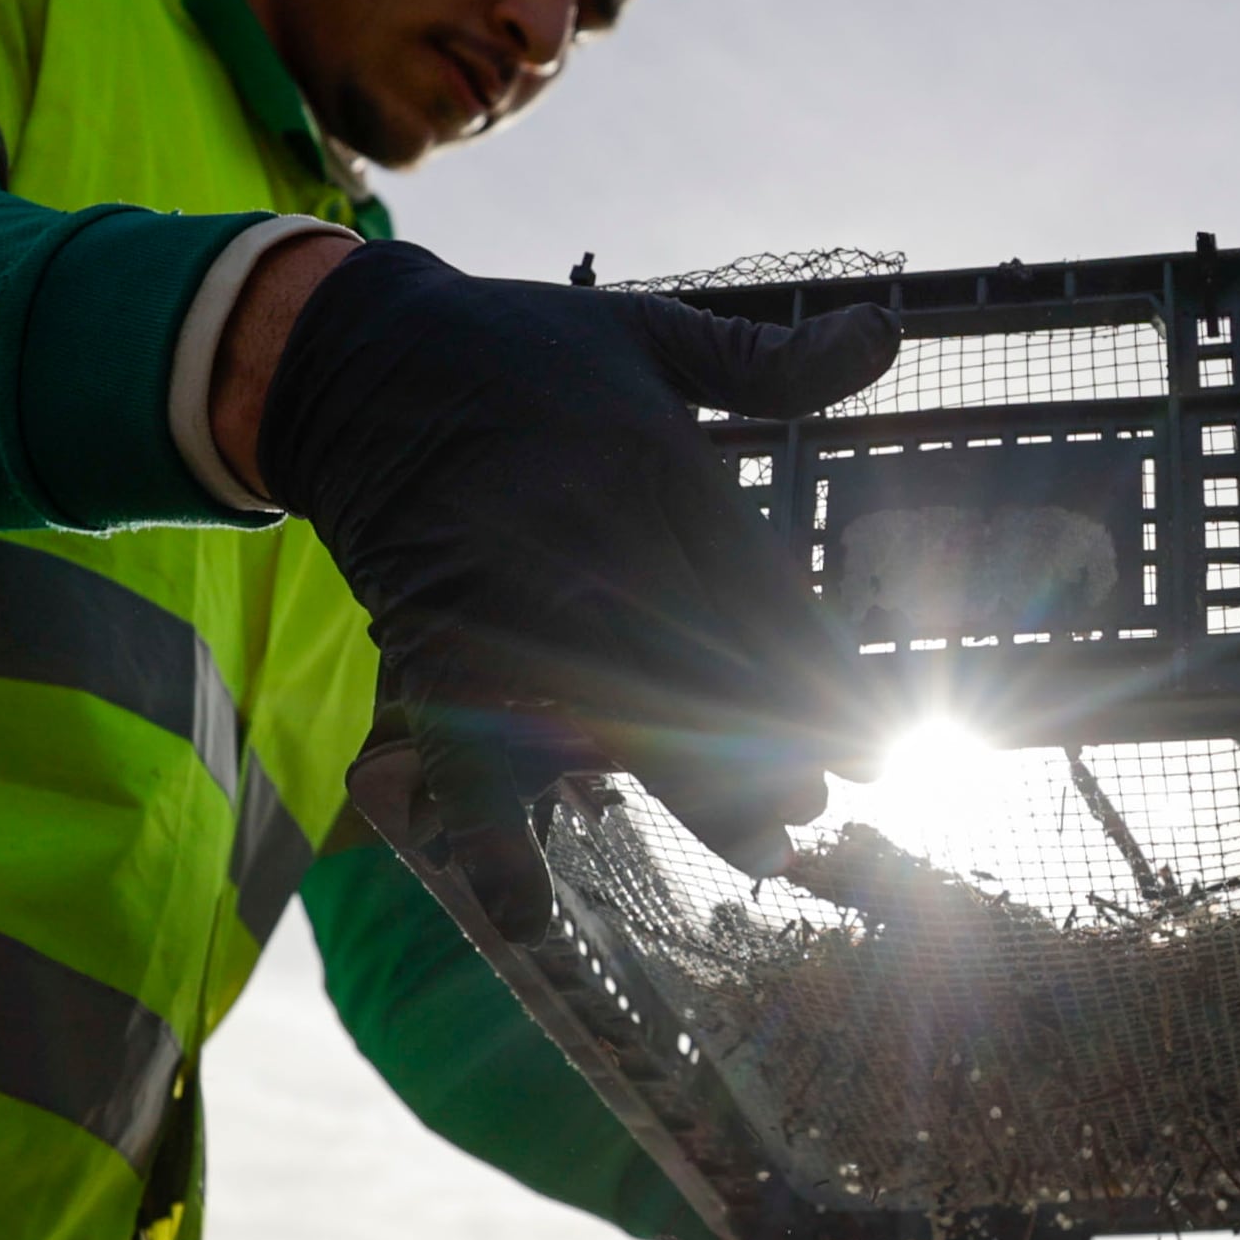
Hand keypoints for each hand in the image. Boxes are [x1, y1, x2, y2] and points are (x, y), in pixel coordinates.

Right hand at [253, 248, 899, 891]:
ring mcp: (507, 597)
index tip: (874, 739)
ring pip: (611, 716)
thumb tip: (887, 332)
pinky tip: (530, 911)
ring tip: (763, 848)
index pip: (761, 591)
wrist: (353, 356)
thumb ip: (769, 358)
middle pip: (705, 668)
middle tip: (818, 805)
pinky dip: (487, 831)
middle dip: (771, 747)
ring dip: (688, 787)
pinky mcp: (429, 639)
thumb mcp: (650, 328)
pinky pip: (460, 748)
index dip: (823, 675)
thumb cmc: (519, 345)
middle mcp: (590, 537)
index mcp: (655, 465)